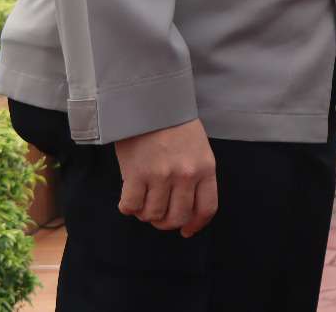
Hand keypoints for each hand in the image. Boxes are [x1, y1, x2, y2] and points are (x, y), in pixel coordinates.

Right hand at [114, 119, 217, 237]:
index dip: (196, 225)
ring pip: (153, 215)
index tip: (187, 231)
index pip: (207, 208)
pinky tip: (129, 197)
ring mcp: (161, 176)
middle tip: (159, 215)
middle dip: (167, 223)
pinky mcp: (136, 174)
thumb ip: (197, 176)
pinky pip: (131, 207)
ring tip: (144, 200)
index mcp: (205, 168)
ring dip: (146, 213)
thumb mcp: (199, 149)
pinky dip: (128, 207)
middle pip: (177, 217)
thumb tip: (188, 208)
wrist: (151, 104)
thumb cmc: (175, 126)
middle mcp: (185, 175)